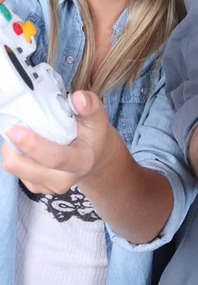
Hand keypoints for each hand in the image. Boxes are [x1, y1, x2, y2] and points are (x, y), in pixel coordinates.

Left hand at [1, 90, 118, 193]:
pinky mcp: (35, 187)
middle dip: (12, 144)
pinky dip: (16, 153)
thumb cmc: (94, 134)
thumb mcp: (98, 118)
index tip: (14, 128)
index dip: (32, 144)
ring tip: (24, 131)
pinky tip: (27, 143)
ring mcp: (47, 187)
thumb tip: (78, 97)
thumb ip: (91, 106)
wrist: (95, 156)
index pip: (54, 158)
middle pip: (21, 166)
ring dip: (12, 147)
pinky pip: (15, 170)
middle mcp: (62, 180)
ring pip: (14, 167)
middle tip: (17, 123)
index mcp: (81, 163)